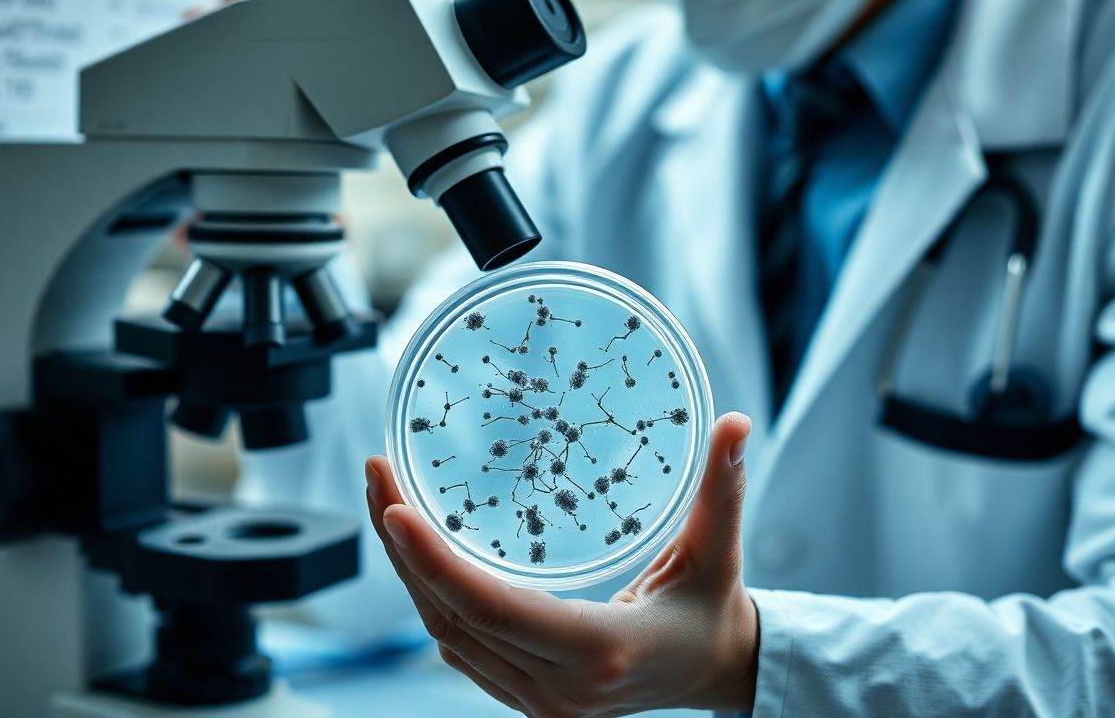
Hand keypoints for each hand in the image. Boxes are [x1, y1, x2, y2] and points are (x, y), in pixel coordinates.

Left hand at [365, 412, 756, 716]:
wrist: (715, 674)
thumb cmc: (713, 610)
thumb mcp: (719, 550)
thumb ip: (724, 488)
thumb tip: (737, 424)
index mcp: (600, 651)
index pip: (493, 609)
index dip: (435, 561)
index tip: (394, 507)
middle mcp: (560, 689)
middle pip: (452, 617)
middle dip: (403, 549)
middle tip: (377, 476)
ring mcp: (540, 701)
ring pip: (446, 634)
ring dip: (409, 571)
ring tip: (385, 500)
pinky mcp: (528, 696)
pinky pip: (461, 645)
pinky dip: (433, 597)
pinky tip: (417, 550)